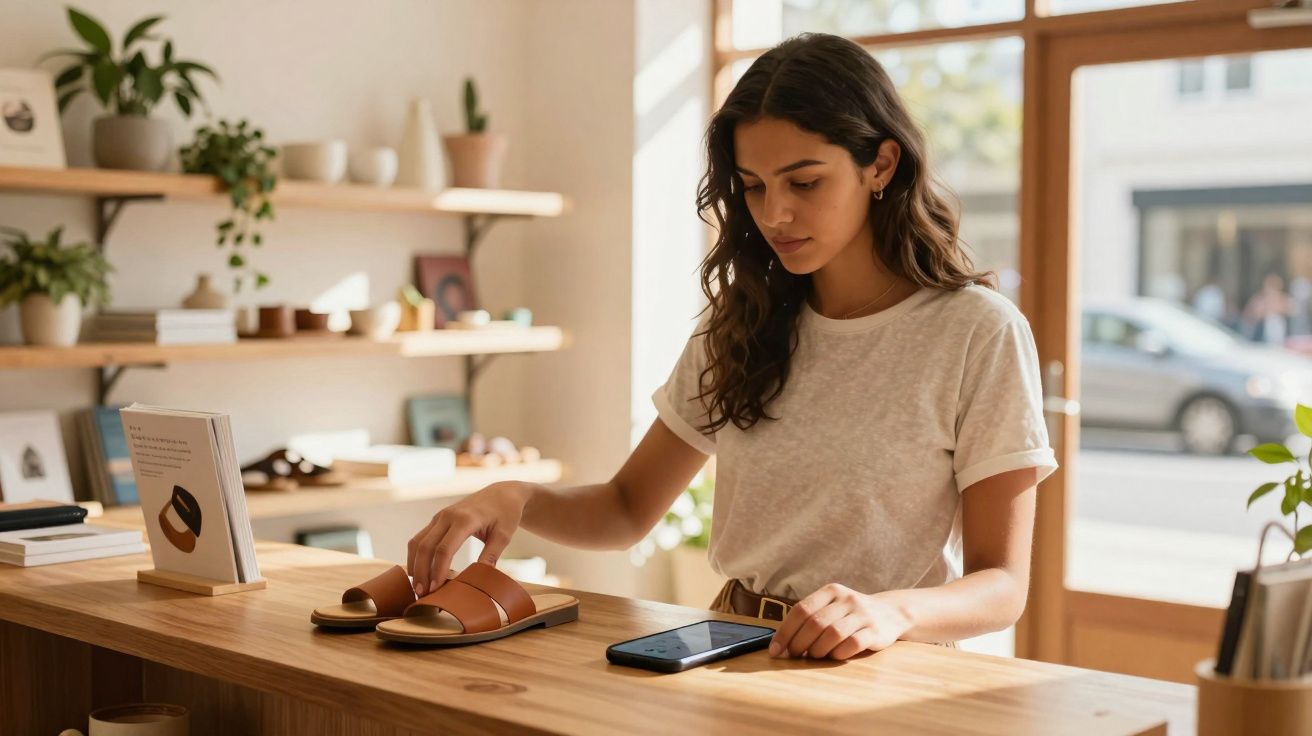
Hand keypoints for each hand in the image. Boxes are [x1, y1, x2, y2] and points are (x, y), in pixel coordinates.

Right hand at [406, 481, 533, 596]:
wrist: (502, 494)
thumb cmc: (505, 515)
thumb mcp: (504, 535)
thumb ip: (491, 555)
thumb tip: (478, 578)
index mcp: (465, 519)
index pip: (445, 548)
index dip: (438, 570)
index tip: (435, 588)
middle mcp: (448, 516)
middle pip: (426, 546)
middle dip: (421, 571)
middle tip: (422, 594)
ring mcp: (440, 517)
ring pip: (417, 542)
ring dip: (414, 565)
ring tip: (417, 587)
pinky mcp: (437, 520)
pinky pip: (420, 538)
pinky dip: (416, 556)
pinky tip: (419, 572)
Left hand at [768, 584, 910, 659]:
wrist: (891, 612)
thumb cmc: (850, 614)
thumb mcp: (832, 607)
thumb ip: (810, 618)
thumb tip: (781, 642)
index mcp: (831, 591)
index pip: (801, 610)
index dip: (785, 632)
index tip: (775, 650)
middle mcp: (847, 599)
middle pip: (815, 623)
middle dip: (799, 643)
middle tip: (794, 655)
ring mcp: (862, 614)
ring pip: (833, 633)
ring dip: (818, 650)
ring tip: (813, 656)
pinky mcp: (875, 631)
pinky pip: (853, 644)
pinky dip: (839, 653)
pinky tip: (834, 656)